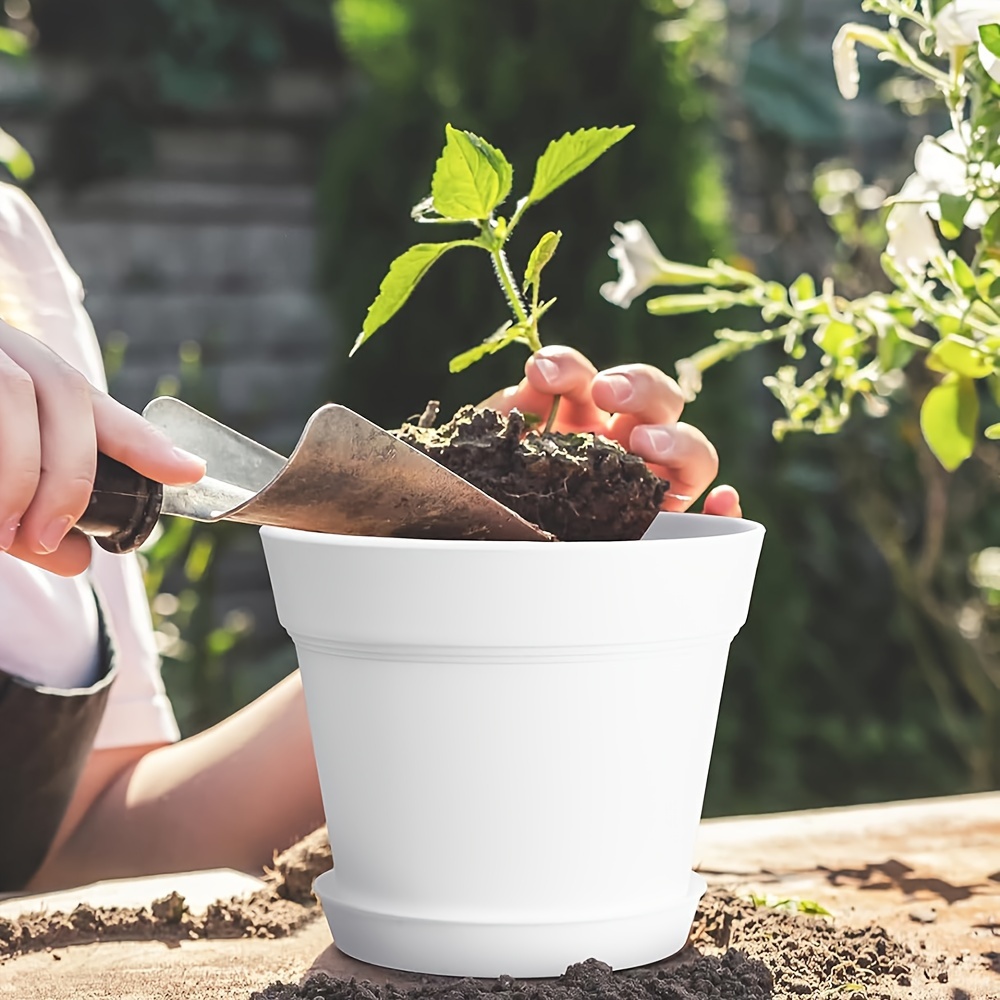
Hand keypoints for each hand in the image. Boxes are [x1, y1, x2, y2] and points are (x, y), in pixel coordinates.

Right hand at [0, 322, 205, 576]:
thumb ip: (30, 519)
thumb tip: (78, 560)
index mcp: (22, 370)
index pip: (89, 400)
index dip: (142, 438)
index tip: (189, 473)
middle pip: (57, 393)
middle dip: (65, 473)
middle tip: (47, 538)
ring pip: (10, 393)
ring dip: (16, 470)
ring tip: (5, 530)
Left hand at [479, 345, 741, 516]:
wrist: (485, 552)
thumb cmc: (491, 501)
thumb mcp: (490, 453)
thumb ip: (509, 415)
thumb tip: (530, 390)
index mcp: (578, 418)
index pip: (586, 380)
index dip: (570, 367)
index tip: (543, 372)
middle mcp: (622, 446)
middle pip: (658, 400)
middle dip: (638, 385)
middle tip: (606, 393)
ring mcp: (649, 487)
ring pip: (692, 453)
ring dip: (678, 440)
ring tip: (645, 444)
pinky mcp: (664, 531)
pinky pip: (708, 524)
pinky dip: (724, 511)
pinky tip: (722, 503)